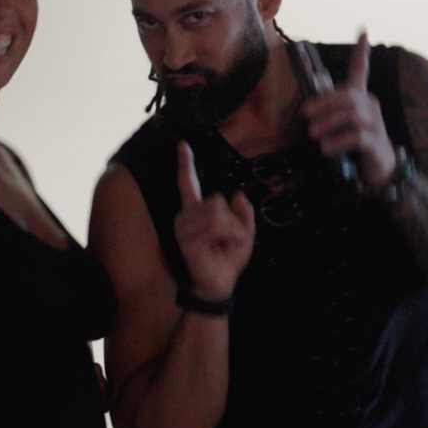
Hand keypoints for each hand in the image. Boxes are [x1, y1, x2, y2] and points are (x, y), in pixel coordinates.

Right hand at [174, 141, 255, 301]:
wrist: (219, 283)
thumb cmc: (228, 259)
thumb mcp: (245, 232)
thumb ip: (243, 212)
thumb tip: (237, 193)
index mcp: (196, 210)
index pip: (188, 183)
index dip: (186, 163)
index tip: (183, 144)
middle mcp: (186, 214)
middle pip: (216, 199)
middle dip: (232, 219)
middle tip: (228, 238)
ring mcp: (184, 226)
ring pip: (218, 211)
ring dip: (230, 229)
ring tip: (222, 244)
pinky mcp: (186, 239)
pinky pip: (215, 225)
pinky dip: (225, 235)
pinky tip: (217, 247)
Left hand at [302, 32, 396, 186]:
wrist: (379, 170)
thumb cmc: (356, 145)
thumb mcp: (339, 127)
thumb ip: (327, 115)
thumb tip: (306, 109)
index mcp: (361, 99)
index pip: (360, 71)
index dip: (361, 52)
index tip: (363, 31)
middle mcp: (370, 106)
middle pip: (348, 95)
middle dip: (324, 102)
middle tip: (305, 114)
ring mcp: (375, 123)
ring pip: (351, 114)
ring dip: (328, 123)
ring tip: (313, 135)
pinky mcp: (376, 142)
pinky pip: (356, 136)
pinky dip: (338, 141)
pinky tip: (326, 149)